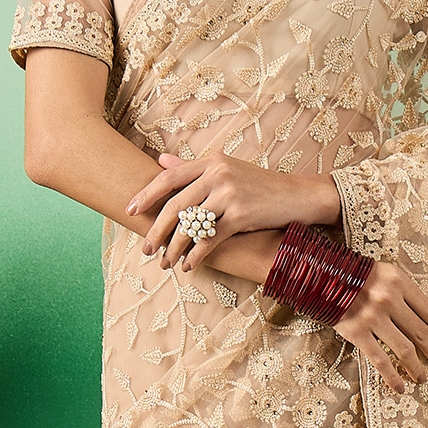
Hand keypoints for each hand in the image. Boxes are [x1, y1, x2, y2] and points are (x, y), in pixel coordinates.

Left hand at [126, 155, 339, 272]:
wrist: (298, 196)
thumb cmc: (260, 186)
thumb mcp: (227, 170)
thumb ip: (192, 169)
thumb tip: (160, 162)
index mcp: (211, 162)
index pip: (169, 178)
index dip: (146, 194)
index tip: (129, 210)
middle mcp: (217, 174)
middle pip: (175, 205)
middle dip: (156, 230)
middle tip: (146, 249)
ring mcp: (229, 194)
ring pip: (190, 225)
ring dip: (175, 248)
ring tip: (166, 263)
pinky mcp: (241, 215)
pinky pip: (210, 240)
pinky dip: (197, 255)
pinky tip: (189, 266)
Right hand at [334, 260, 427, 395]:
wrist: (321, 275)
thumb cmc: (357, 275)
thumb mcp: (385, 273)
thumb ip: (404, 292)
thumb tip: (423, 318)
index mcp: (400, 282)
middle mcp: (389, 300)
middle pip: (420, 332)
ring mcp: (373, 317)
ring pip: (403, 348)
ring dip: (416, 366)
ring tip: (422, 377)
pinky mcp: (357, 332)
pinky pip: (379, 359)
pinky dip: (392, 376)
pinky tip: (399, 387)